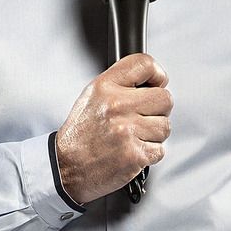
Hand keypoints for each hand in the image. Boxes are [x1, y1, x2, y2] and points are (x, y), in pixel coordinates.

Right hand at [54, 53, 171, 204]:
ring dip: (154, 134)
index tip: (157, 83)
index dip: (158, 75)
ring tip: (134, 136)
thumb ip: (121, 83)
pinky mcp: (135, 154)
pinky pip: (160, 149)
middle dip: (158, 110)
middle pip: (164, 98)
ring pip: (165, 126)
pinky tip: (132, 150)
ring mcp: (127, 131)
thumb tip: (155, 82)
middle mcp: (117, 106)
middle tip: (143, 117)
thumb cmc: (81, 133)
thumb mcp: (92, 95)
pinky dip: (149, 153)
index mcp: (105, 87)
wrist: (66, 166)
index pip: (144, 64)